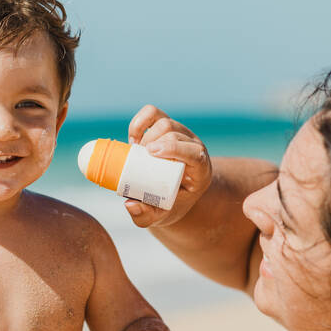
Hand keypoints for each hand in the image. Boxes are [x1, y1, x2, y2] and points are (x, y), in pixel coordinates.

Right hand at [125, 105, 211, 227]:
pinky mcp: (167, 125)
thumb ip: (143, 216)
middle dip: (153, 142)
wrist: (170, 192)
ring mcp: (182, 134)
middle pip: (175, 134)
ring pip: (165, 122)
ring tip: (135, 153)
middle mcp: (194, 148)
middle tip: (137, 159)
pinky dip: (139, 122)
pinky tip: (133, 138)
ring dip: (146, 135)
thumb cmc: (166, 204)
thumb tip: (129, 204)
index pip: (195, 153)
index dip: (175, 148)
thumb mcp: (157, 216)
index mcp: (200, 171)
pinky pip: (153, 113)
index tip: (151, 153)